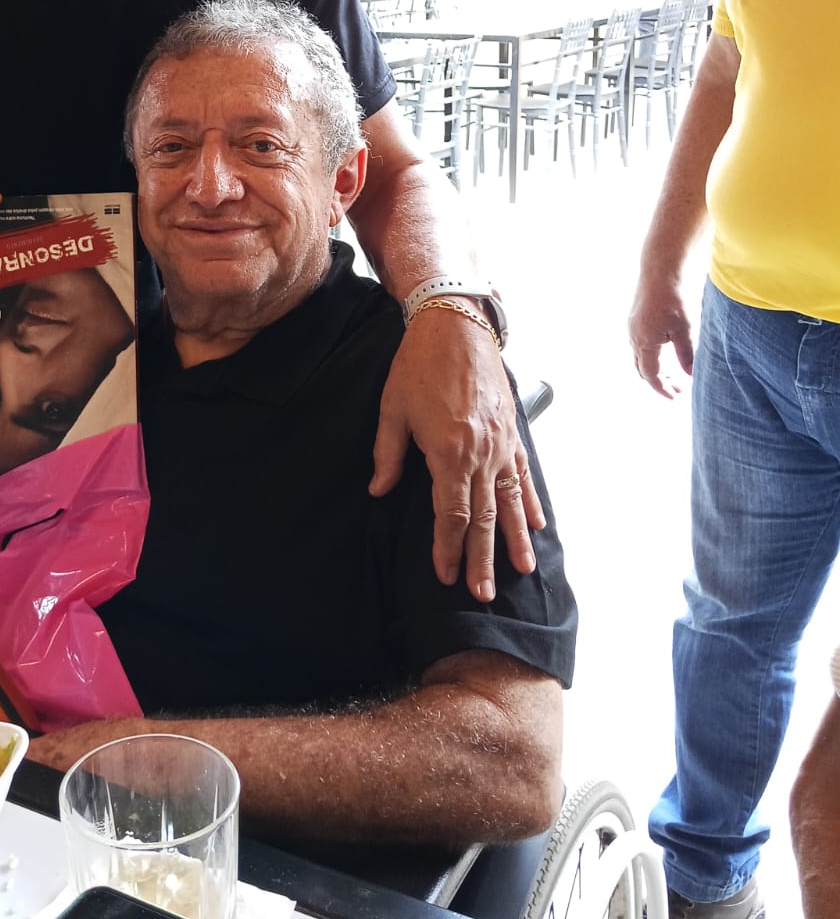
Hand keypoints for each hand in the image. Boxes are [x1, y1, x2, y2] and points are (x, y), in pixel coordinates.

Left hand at [369, 309, 543, 599]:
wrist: (456, 324)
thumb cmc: (418, 365)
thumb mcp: (392, 409)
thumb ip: (388, 455)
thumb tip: (379, 491)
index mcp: (449, 452)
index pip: (450, 513)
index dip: (447, 548)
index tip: (445, 576)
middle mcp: (481, 454)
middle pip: (483, 517)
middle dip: (482, 559)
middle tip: (484, 594)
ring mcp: (502, 444)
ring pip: (510, 502)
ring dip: (515, 539)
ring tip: (522, 570)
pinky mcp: (512, 433)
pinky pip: (524, 475)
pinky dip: (531, 502)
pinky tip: (539, 524)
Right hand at [629, 267, 693, 396]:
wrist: (660, 271)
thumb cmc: (674, 299)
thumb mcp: (685, 329)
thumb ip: (687, 355)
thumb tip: (690, 374)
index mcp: (644, 342)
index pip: (651, 375)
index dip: (663, 388)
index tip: (676, 396)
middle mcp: (634, 337)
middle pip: (642, 369)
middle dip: (660, 381)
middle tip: (678, 388)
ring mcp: (632, 328)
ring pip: (640, 358)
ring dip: (655, 369)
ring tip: (675, 374)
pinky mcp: (635, 319)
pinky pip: (639, 346)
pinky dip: (651, 356)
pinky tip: (665, 352)